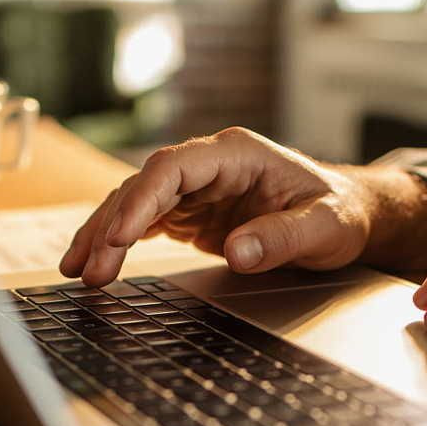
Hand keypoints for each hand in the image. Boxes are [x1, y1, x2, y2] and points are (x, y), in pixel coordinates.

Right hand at [59, 127, 374, 286]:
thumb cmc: (341, 212)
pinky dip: (118, 243)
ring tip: (76, 272)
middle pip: (143, 187)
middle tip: (87, 269)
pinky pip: (144, 223)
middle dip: (111, 226)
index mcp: (236, 154)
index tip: (121, 235)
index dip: (141, 199)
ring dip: (104, 236)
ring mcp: (197, 189)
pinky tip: (95, 266)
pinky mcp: (191, 213)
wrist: (350, 214)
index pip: (173, 168)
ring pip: (135, 204)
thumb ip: (284, 238)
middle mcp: (209, 165)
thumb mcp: (325, 227)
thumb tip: (239, 252)